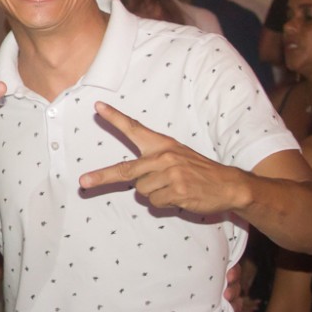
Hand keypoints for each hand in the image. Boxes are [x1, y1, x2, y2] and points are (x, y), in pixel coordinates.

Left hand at [79, 101, 248, 214]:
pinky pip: (155, 203)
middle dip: (101, 177)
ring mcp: (169, 174)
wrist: (229, 184)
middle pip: (124, 170)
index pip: (134, 128)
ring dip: (153, 194)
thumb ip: (153, 160)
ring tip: (172, 188)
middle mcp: (163, 157)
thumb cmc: (199, 171)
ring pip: (141, 191)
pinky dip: (164, 203)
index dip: (115, 118)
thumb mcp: (177, 155)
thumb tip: (131, 179)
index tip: (97, 107)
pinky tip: (179, 196)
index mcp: (162, 144)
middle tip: (83, 183)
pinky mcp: (177, 191)